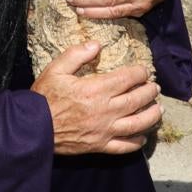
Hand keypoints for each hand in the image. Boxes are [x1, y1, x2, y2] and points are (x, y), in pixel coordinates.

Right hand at [32, 42, 162, 155]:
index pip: (128, 79)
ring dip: (152, 116)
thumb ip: (77, 54)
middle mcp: (106, 111)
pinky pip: (125, 146)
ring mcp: (105, 130)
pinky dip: (137, 142)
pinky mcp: (100, 146)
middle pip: (137, 100)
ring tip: (158, 109)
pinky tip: (143, 136)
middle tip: (154, 87)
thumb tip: (97, 45)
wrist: (33, 128)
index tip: (144, 70)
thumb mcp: (56, 69)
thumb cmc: (43, 97)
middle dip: (150, 92)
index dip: (140, 73)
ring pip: (138, 124)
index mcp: (96, 90)